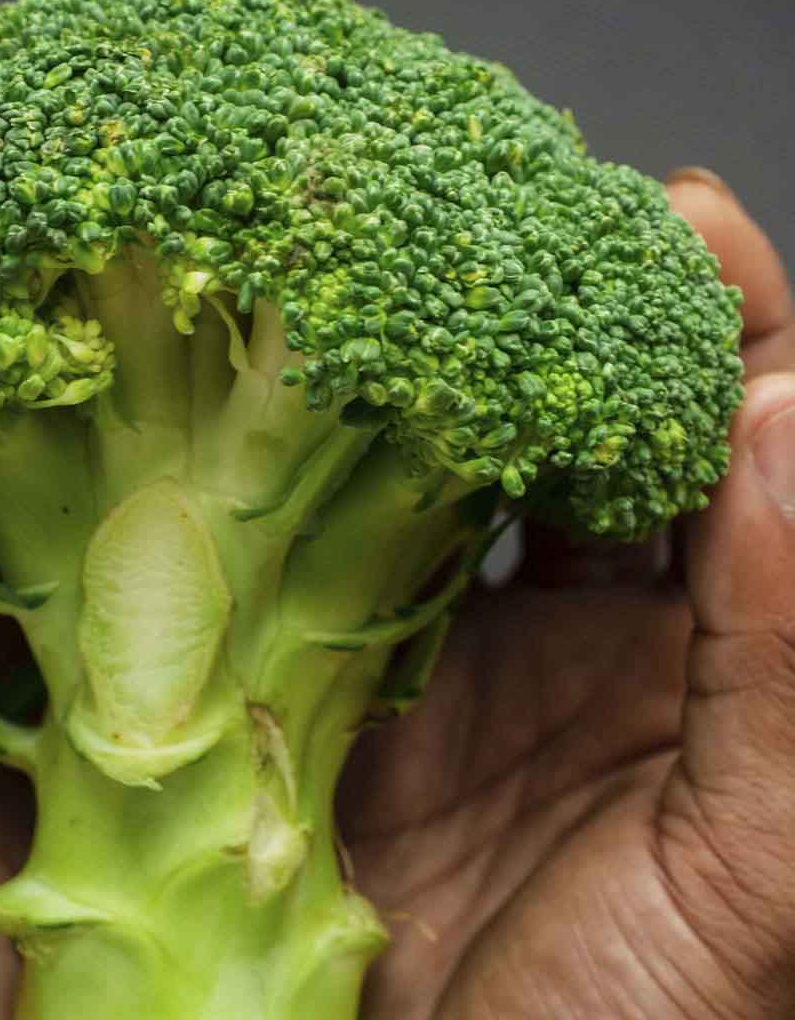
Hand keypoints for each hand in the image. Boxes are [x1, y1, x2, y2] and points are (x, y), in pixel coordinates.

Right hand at [342, 169, 794, 1016]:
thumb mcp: (744, 867)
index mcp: (723, 657)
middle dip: (580, 321)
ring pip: (473, 478)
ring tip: (419, 282)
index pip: (748, 458)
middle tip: (529, 211)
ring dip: (453, 386)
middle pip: (603, 439)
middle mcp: (602, 633)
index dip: (729, 335)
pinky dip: (348, 480)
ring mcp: (473, 645)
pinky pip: (360, 547)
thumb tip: (789, 429)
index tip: (680, 220)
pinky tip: (329, 408)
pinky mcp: (364, 670)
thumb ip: (784, 665)